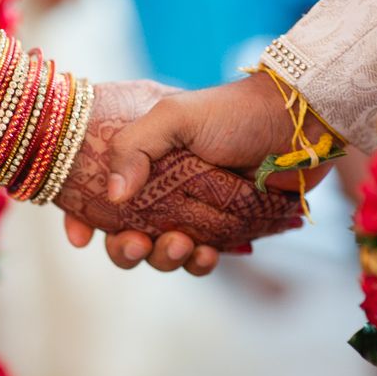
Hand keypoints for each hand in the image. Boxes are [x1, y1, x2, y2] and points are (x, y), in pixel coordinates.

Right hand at [54, 79, 303, 274]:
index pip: (100, 197)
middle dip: (126, 250)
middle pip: (127, 235)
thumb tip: (114, 196)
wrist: (295, 125)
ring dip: (164, 258)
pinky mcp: (225, 231)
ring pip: (162, 254)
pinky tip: (208, 254)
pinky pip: (201, 259)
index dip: (83, 220)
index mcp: (144, 162)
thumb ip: (135, 147)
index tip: (81, 237)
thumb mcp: (175, 117)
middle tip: (137, 243)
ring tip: (182, 246)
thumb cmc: (232, 113)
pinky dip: (199, 262)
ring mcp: (194, 213)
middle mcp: (163, 190)